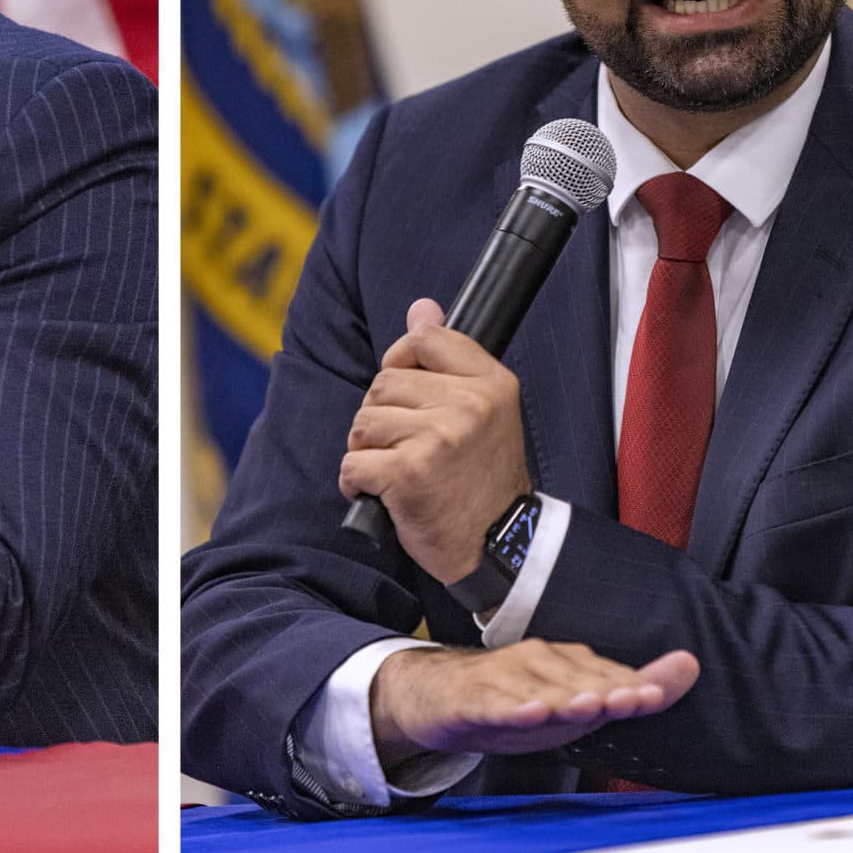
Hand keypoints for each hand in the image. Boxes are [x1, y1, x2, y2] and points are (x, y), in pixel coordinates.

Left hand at [339, 298, 531, 583]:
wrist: (498, 547)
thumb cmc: (482, 479)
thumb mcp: (484, 410)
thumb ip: (449, 357)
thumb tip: (421, 306)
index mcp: (491, 383)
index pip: (423, 340)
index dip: (400, 363)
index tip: (407, 395)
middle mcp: (469, 405)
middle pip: (383, 383)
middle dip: (381, 417)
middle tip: (408, 448)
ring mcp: (439, 438)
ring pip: (364, 422)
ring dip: (368, 450)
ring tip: (398, 471)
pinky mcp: (409, 473)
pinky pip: (353, 462)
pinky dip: (356, 481)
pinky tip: (380, 493)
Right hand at [370, 640, 699, 766]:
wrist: (439, 696)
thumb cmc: (516, 699)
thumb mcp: (575, 701)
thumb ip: (631, 688)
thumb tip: (691, 665)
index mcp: (566, 662)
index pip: (606, 675)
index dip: (630, 686)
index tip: (656, 695)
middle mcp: (537, 662)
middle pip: (575, 680)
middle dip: (605, 690)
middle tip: (632, 700)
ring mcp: (502, 678)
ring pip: (537, 690)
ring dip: (563, 698)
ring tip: (588, 707)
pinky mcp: (472, 699)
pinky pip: (493, 704)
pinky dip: (512, 708)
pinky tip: (529, 712)